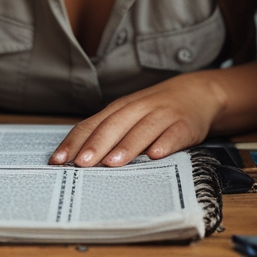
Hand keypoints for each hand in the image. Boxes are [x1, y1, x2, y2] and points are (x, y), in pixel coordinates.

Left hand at [48, 71, 222, 167]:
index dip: (75, 142)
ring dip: (127, 147)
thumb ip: (107, 132)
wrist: (196, 94)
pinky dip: (164, 144)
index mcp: (120, 108)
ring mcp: (162, 116)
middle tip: (82, 163)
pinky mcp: (184, 125)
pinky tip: (154, 156)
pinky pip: (173, 135)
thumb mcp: (129, 115)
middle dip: (96, 144)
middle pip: (114, 126)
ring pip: (142, 130)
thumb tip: (78, 159)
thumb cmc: (155, 110)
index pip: (92, 124)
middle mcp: (139, 109)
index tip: (59, 160)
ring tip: (112, 163)